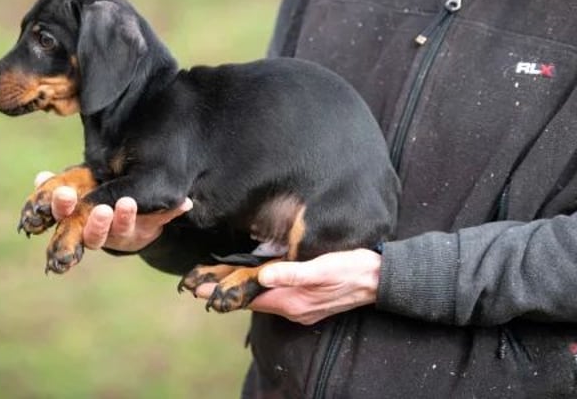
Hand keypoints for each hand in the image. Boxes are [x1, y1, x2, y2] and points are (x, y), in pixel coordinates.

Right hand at [34, 171, 192, 252]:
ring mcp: (124, 233)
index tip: (65, 194)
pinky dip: (172, 211)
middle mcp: (101, 232)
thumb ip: (56, 186)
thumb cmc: (92, 198)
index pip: (65, 218)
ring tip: (128, 202)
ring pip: (122, 231)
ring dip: (125, 217)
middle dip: (96, 223)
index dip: (62, 208)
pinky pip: (161, 219)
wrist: (126, 218)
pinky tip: (184, 202)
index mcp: (78, 221)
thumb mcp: (75, 190)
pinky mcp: (149, 228)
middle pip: (94, 235)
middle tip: (101, 209)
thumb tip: (40, 177)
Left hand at [194, 249, 381, 324]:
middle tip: (199, 283)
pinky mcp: (307, 300)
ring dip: (240, 290)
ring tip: (219, 281)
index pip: (248, 298)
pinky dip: (258, 288)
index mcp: (292, 301)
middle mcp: (293, 308)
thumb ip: (294, 274)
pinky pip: (275, 296)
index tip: (198, 288)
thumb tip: (264, 276)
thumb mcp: (323, 268)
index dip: (223, 293)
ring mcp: (300, 306)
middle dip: (226, 292)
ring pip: (262, 298)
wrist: (378, 279)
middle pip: (251, 300)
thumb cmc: (352, 269)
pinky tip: (255, 280)